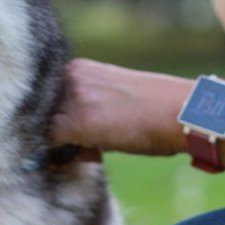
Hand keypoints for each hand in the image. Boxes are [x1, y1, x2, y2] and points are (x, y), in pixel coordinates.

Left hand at [50, 59, 192, 156]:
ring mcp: (72, 98)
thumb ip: (86, 110)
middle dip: (58, 136)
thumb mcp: (114, 99)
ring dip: (62, 147)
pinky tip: (95, 153)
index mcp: (79, 67)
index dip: (59, 123)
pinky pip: (49, 145)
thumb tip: (64, 141)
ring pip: (44, 130)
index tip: (79, 137)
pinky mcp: (76, 122)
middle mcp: (70, 77)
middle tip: (91, 147)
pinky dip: (61, 156)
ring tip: (99, 148)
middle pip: (42, 115)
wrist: (182, 112)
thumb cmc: (156, 111)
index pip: (48, 100)